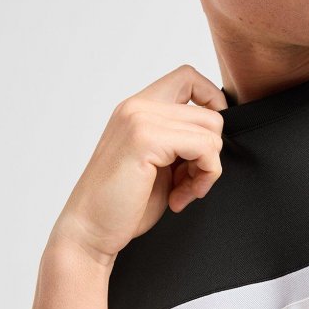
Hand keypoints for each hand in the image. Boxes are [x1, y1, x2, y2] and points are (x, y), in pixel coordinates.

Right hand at [49, 65, 227, 266]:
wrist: (90, 231)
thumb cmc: (123, 203)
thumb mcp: (159, 162)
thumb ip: (181, 140)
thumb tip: (218, 135)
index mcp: (138, 108)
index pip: (188, 77)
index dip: (212, 104)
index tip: (207, 144)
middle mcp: (137, 106)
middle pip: (210, 112)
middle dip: (212, 152)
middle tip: (191, 182)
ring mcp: (140, 119)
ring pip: (212, 130)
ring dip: (208, 168)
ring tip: (183, 191)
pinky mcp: (146, 140)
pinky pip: (205, 148)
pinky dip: (204, 177)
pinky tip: (180, 198)